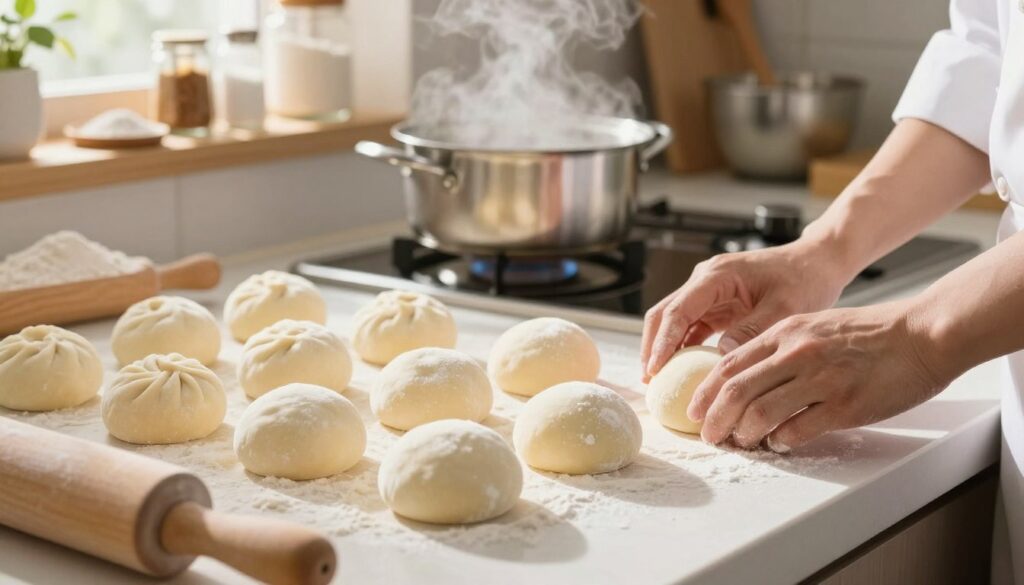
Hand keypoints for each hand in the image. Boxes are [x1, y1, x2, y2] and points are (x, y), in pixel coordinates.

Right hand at [641, 240, 850, 381]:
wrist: (817, 262)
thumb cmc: (805, 278)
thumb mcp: (784, 307)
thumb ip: (751, 330)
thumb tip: (720, 356)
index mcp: (717, 275)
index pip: (678, 309)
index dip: (663, 341)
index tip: (655, 369)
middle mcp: (705, 280)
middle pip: (664, 313)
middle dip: (653, 346)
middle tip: (649, 380)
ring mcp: (709, 293)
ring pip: (673, 321)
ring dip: (664, 348)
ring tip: (659, 381)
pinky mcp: (716, 305)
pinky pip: (691, 327)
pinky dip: (682, 348)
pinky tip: (681, 372)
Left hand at [685, 300, 949, 449]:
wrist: (920, 334)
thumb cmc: (868, 333)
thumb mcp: (812, 326)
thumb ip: (777, 348)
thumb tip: (743, 377)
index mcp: (785, 333)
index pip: (728, 365)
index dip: (705, 393)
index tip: (694, 411)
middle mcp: (796, 354)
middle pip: (735, 392)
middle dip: (714, 420)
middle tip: (708, 436)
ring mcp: (820, 380)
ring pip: (760, 414)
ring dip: (744, 435)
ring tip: (744, 442)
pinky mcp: (844, 405)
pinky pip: (797, 431)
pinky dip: (780, 442)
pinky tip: (779, 444)